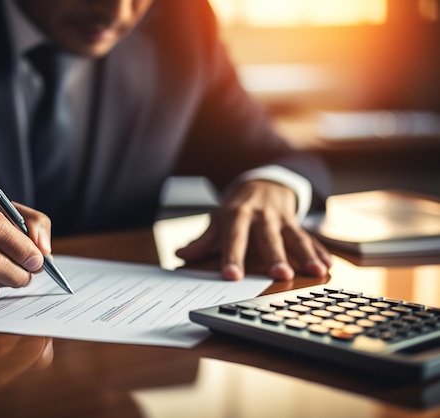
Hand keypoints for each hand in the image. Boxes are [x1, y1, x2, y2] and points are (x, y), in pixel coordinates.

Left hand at [175, 180, 331, 280]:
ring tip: (316, 272)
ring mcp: (281, 218)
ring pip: (295, 236)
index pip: (233, 238)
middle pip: (268, 237)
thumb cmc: (237, 208)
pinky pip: (310, 237)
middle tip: (281, 275)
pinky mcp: (297, 223)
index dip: (232, 257)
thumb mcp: (218, 220)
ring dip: (306, 254)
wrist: (263, 183)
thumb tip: (180, 254)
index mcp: (237, 216)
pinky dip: (320, 251)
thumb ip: (203, 240)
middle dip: (275, 256)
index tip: (232, 276)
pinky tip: (328, 265)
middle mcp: (261, 216)